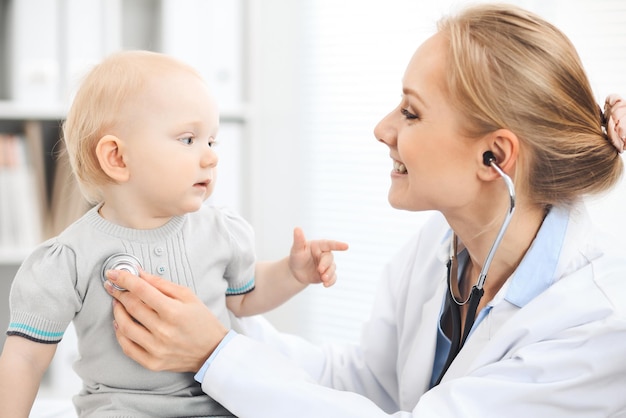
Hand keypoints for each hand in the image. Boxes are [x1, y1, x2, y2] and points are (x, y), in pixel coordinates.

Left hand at [104, 269, 227, 372]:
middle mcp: (163, 331)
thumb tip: (140, 274)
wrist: (212, 350)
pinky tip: (120, 324)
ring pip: (125, 327)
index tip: (114, 273)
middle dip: (119, 293)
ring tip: (118, 303)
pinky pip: (127, 347)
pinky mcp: (152, 362)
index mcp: (173, 311)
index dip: (124, 279)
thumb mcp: (188, 296)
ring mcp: (156, 349)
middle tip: (115, 286)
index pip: (141, 290)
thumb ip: (162, 284)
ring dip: (117, 312)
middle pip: (131, 307)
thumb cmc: (202, 321)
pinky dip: (120, 334)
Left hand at [288, 227, 348, 286]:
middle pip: (330, 258)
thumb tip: (297, 228)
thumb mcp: (296, 249)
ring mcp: (327, 265)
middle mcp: (325, 254)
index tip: (346, 246)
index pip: (329, 244)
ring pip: (332, 269)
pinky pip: (333, 278)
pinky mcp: (327, 274)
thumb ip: (298, 240)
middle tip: (320, 270)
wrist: (296, 272)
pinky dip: (331, 281)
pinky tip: (326, 285)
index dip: (338, 245)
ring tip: (323, 279)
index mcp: (319, 246)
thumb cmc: (297, 257)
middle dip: (326, 265)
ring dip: (329, 274)